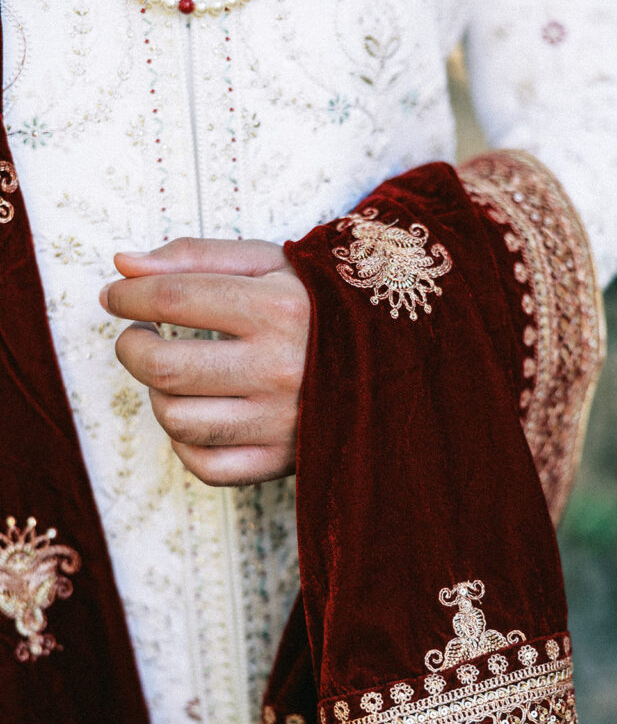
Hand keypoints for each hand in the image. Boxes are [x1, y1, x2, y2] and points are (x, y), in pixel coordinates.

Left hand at [100, 238, 309, 486]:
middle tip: (137, 336)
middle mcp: (279, 368)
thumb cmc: (320, 306)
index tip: (115, 297)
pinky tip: (196, 416)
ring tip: (172, 376)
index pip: (173, 299)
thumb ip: (195, 257)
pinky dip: (184, 445)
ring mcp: (281, 422)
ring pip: (177, 420)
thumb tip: (121, 265)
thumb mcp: (270, 263)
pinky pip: (206, 467)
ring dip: (157, 396)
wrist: (395, 358)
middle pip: (164, 367)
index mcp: (278, 309)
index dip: (127, 296)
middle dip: (131, 348)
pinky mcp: (282, 460)